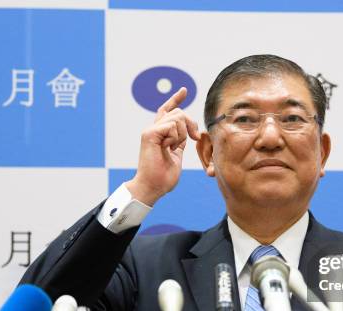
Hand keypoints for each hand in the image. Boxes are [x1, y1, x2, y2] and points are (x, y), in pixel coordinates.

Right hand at [125, 87, 199, 205]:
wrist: (152, 187)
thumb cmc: (163, 177)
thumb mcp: (176, 155)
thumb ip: (179, 142)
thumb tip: (187, 134)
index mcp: (160, 133)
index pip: (167, 110)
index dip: (176, 99)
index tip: (184, 90)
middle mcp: (154, 129)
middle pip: (179, 112)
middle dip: (191, 124)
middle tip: (193, 138)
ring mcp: (151, 130)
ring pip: (178, 117)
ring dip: (182, 134)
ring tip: (174, 147)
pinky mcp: (149, 134)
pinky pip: (172, 126)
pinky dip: (175, 138)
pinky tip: (167, 148)